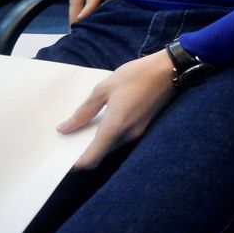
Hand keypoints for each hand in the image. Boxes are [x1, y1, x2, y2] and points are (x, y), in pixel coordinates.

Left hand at [59, 51, 174, 169]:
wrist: (170, 69)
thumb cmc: (135, 75)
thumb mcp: (104, 88)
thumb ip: (84, 111)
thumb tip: (65, 129)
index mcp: (115, 127)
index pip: (92, 159)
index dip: (76, 163)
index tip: (63, 157)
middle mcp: (127, 135)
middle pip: (101, 154)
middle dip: (84, 150)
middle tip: (70, 137)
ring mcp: (138, 132)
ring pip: (111, 146)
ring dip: (98, 142)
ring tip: (85, 126)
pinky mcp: (144, 127)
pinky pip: (121, 138)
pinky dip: (109, 135)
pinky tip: (103, 120)